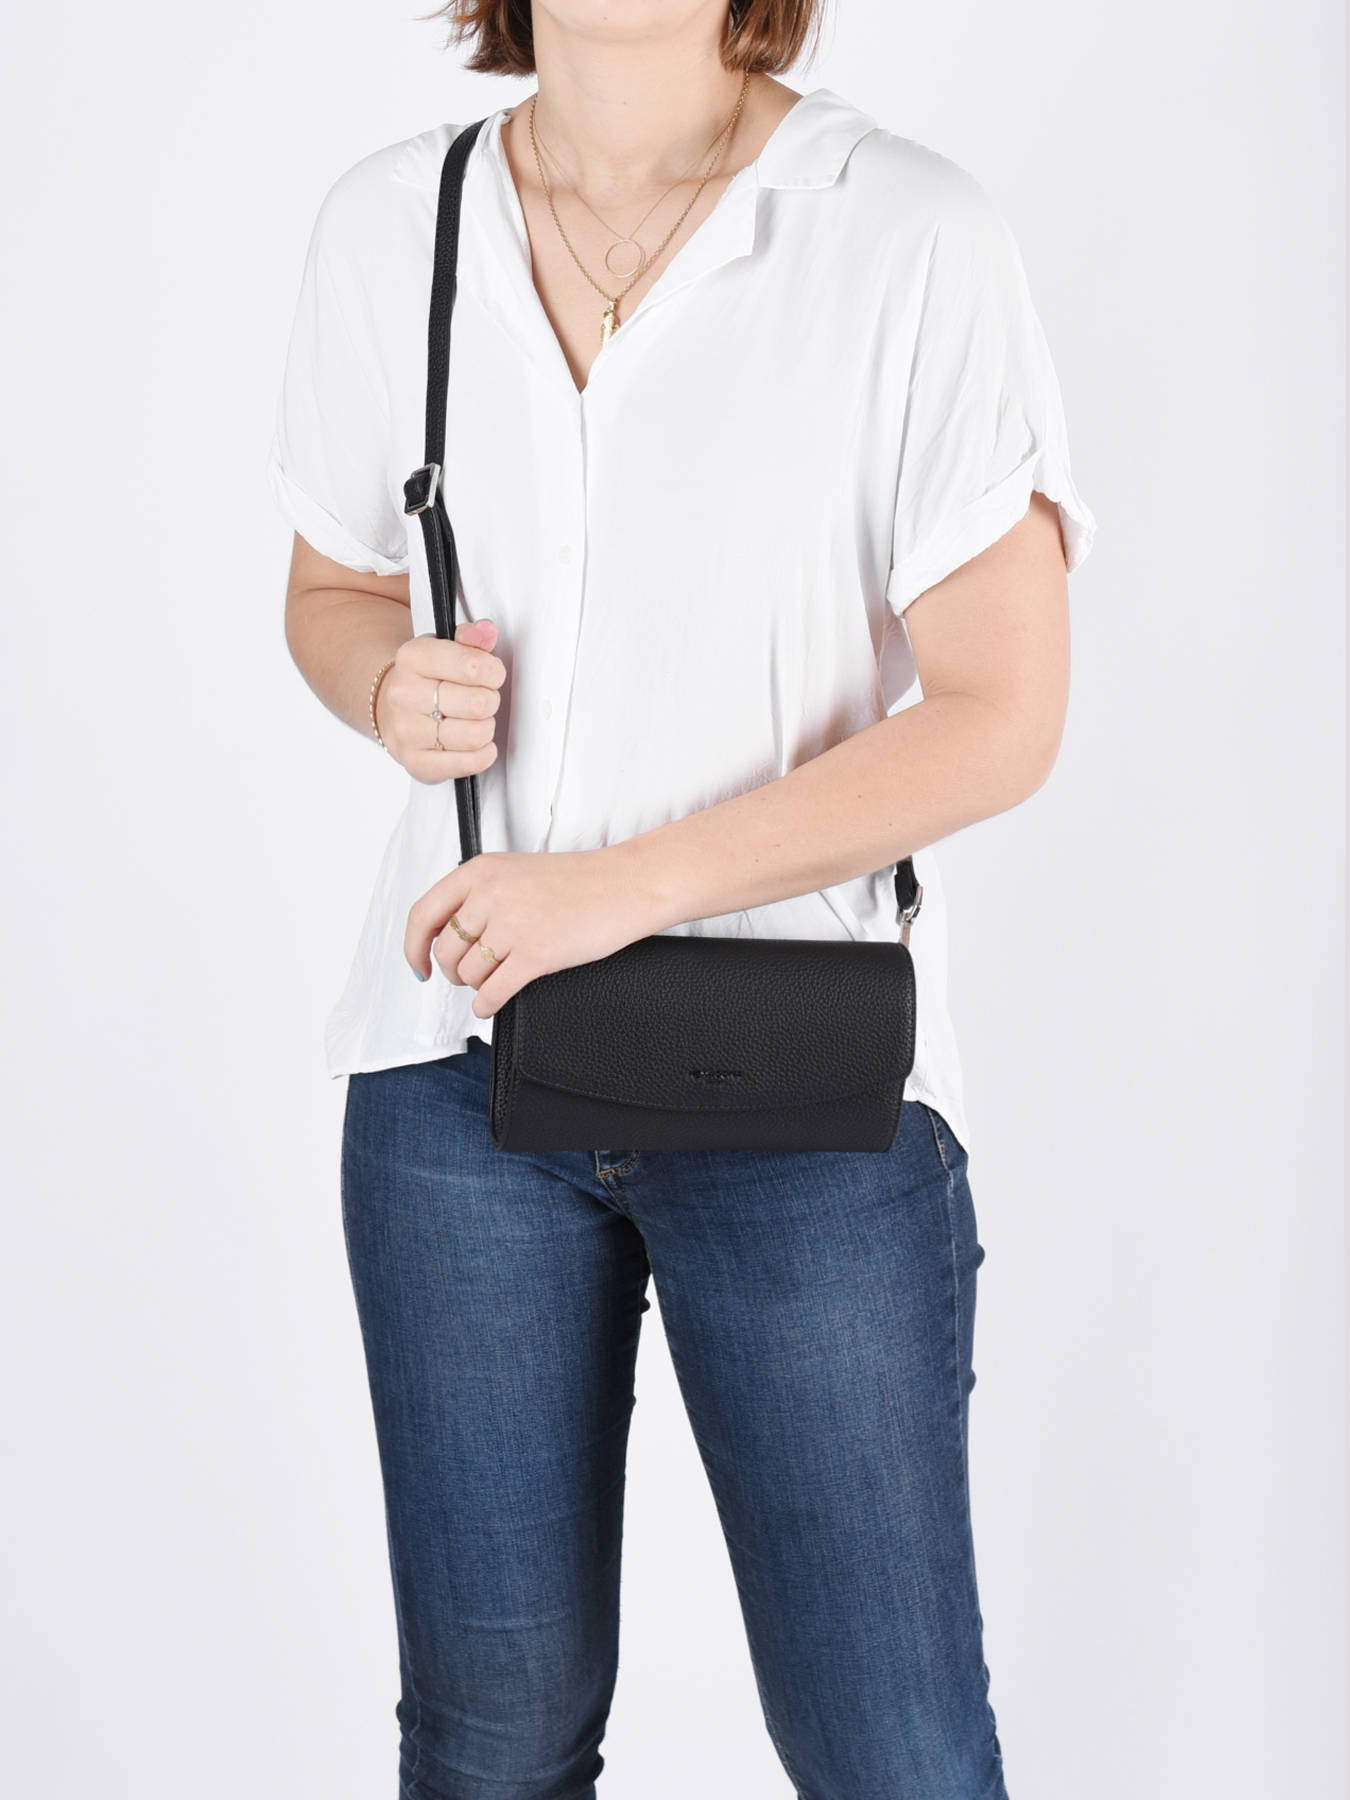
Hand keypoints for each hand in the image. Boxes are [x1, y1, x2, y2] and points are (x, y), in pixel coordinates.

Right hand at [375, 620, 504, 782]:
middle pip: (478, 703)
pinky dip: (482, 755)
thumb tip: (486, 631)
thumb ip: (471, 638)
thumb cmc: (428, 678)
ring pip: (474, 735)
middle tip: (483, 699)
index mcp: (412, 657)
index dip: (494, 672)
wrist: (392, 708)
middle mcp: (403, 694)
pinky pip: (466, 764)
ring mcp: (406, 730)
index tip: (491, 675)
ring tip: (476, 720)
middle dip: (490, 701)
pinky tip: (476, 744)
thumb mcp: (447, 648)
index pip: (473, 666)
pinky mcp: (415, 762)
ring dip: (486, 729)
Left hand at [404, 845, 661, 1018]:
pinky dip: (487, 1005)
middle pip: (445, 951)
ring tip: (494, 980)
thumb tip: (447, 935)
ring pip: (468, 973)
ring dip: (477, 985)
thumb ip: (480, 895)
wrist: (625, 884)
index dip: (413, 947)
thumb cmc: (579, 880)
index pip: (423, 914)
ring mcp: (513, 924)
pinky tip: (492, 1004)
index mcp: (481, 870)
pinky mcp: (536, 953)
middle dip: (453, 971)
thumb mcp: (516, 872)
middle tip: (466, 975)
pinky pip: (493, 992)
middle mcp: (490, 894)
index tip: (419, 965)